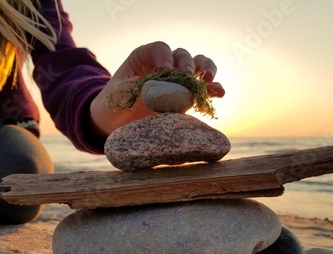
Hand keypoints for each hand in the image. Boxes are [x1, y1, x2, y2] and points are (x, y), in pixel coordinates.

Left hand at [90, 41, 224, 135]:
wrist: (115, 124)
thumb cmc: (113, 104)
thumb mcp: (119, 94)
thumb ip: (136, 87)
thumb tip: (158, 84)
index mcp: (144, 58)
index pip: (159, 49)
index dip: (164, 57)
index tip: (164, 70)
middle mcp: (164, 65)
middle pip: (182, 55)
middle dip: (187, 64)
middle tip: (187, 75)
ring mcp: (177, 81)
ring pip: (198, 66)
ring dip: (206, 70)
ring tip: (209, 80)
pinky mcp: (185, 98)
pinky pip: (202, 89)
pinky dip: (212, 89)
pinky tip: (219, 93)